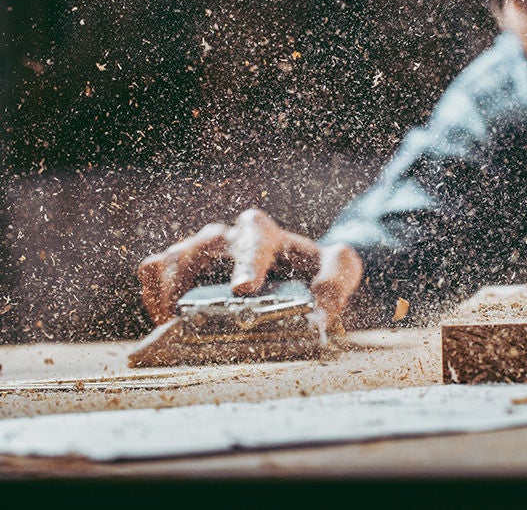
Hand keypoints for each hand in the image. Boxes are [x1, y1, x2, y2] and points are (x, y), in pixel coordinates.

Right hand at [137, 208, 362, 328]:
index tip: (244, 289)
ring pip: (167, 261)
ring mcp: (198, 249)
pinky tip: (164, 324)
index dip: (247, 265)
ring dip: (165, 296)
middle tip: (187, 323)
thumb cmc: (316, 268)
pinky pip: (152, 271)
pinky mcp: (180, 266)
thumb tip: (317, 316)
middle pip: (195, 251)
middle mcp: (226, 236)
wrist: (299, 269)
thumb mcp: (339, 270)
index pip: (254, 243)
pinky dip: (151, 296)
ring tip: (172, 331)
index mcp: (264, 232)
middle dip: (187, 285)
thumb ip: (335, 284)